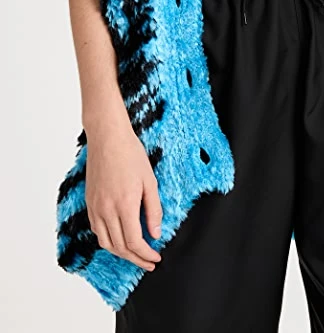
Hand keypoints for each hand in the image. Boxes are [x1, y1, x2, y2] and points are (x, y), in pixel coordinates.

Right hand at [85, 116, 162, 270]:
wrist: (108, 138)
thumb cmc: (131, 155)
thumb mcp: (150, 181)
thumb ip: (153, 210)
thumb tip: (155, 234)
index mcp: (124, 205)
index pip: (134, 242)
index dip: (146, 255)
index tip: (156, 258)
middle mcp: (107, 210)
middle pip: (120, 247)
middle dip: (136, 259)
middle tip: (149, 262)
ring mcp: (96, 207)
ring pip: (106, 242)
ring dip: (121, 253)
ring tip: (135, 255)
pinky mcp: (89, 203)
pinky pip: (97, 230)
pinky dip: (109, 240)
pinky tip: (119, 238)